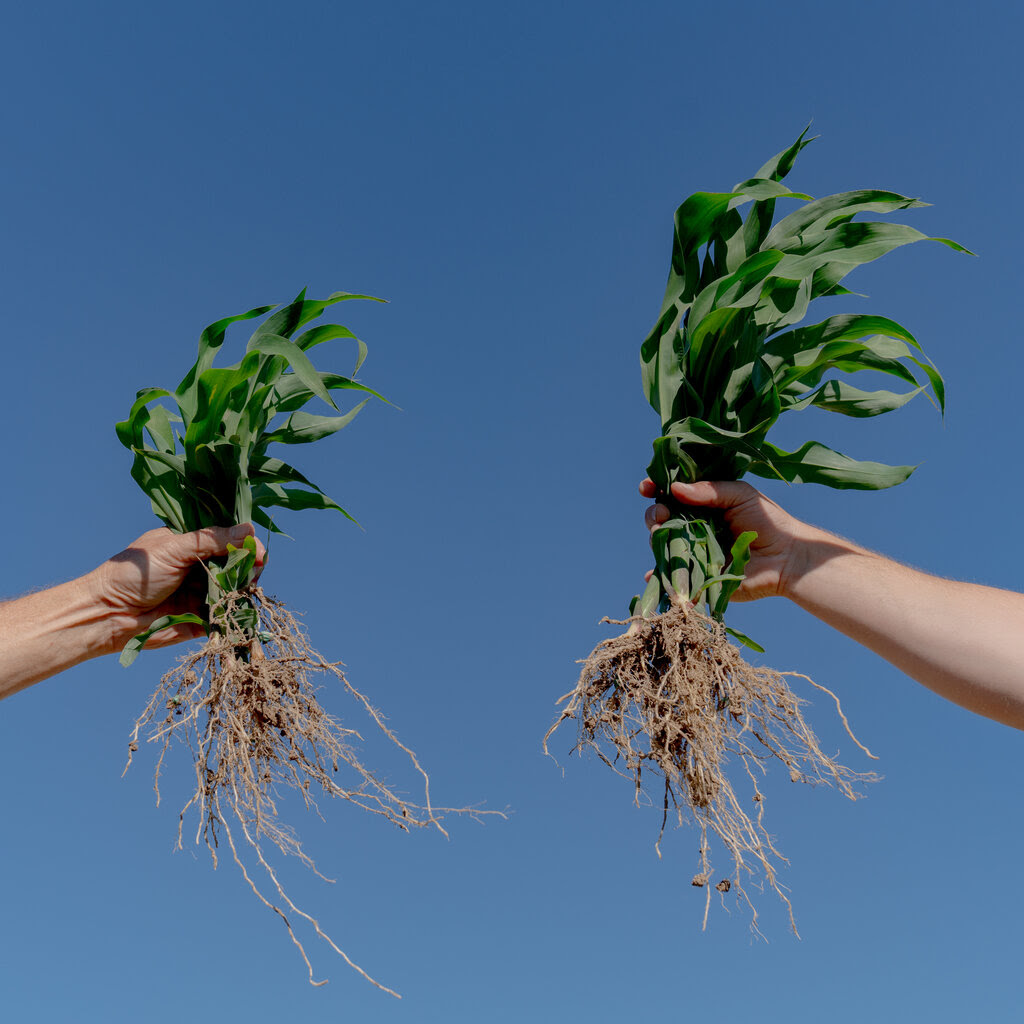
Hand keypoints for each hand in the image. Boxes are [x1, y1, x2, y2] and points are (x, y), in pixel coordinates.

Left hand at [84, 525, 266, 653]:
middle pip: (238, 564)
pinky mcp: (202, 619)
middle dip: (249, 568)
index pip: (228, 538)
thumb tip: (249, 530)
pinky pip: (226, 616)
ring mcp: (202, 593)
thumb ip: (211, 540)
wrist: (108, 616)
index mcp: (191, 544)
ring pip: (236, 589)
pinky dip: (236, 614)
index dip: (246, 543)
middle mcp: (200, 567)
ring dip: (244, 591)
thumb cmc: (133, 576)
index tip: (257, 553)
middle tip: (254, 573)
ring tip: (243, 593)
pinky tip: (239, 612)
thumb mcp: (174, 549)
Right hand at [640, 479, 808, 601]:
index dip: (656, 489)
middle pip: (662, 519)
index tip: (647, 487)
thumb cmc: (768, 522)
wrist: (787, 558)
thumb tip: (675, 489)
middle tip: (660, 513)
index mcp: (703, 505)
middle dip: (654, 513)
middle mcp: (694, 528)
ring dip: (655, 538)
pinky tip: (652, 573)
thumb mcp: (741, 495)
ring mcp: (694, 552)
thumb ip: (710, 491)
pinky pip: (673, 577)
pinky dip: (659, 577)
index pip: (672, 494)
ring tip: (659, 534)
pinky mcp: (698, 576)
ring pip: (663, 545)